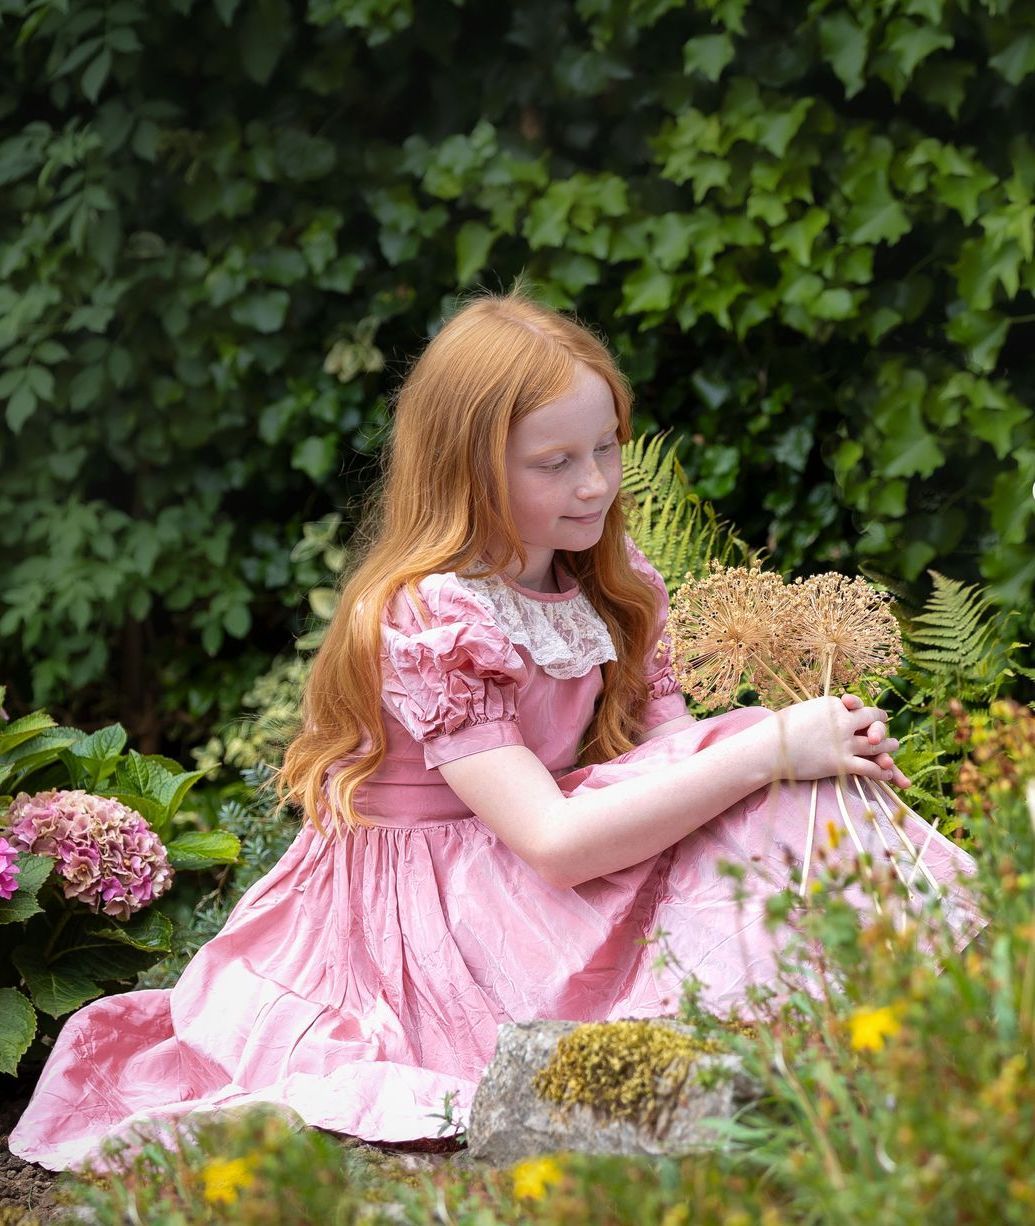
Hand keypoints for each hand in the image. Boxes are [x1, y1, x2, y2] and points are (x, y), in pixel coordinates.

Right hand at [758, 695, 907, 785]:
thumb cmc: (779, 729)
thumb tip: (828, 711)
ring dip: (888, 747)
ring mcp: (843, 743)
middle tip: (885, 731)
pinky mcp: (841, 763)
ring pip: (877, 744)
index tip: (870, 716)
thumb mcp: (803, 711)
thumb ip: (822, 711)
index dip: (866, 712)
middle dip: (881, 726)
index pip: (858, 706)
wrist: (768, 748)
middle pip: (874, 720)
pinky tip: (888, 773)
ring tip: (893, 746)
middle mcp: (843, 721)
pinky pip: (870, 768)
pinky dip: (882, 771)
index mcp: (833, 705)